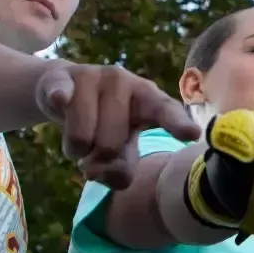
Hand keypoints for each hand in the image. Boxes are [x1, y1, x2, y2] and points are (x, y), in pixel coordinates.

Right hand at [36, 62, 197, 190]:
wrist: (63, 91)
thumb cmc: (102, 125)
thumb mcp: (119, 150)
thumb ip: (121, 170)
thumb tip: (112, 176)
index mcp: (148, 99)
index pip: (166, 112)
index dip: (177, 124)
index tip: (192, 134)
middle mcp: (125, 81)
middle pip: (109, 145)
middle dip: (96, 158)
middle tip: (94, 148)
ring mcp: (93, 76)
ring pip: (82, 136)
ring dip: (74, 149)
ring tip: (80, 137)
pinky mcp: (62, 77)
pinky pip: (62, 95)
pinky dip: (60, 100)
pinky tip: (62, 99)